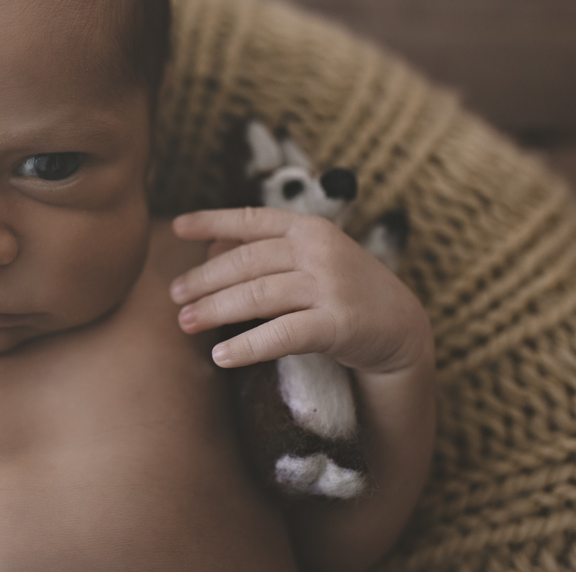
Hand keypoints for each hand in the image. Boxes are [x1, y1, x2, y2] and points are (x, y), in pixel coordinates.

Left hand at [169, 208, 429, 374]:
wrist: (401, 326)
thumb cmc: (341, 290)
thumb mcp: (310, 259)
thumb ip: (266, 252)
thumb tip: (209, 251)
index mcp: (309, 229)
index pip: (253, 219)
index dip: (212, 221)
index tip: (177, 227)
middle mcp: (319, 251)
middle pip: (247, 261)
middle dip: (204, 279)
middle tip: (174, 295)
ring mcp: (330, 286)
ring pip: (258, 295)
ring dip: (216, 310)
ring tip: (185, 322)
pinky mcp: (338, 324)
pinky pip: (282, 334)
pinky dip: (247, 345)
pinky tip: (221, 356)